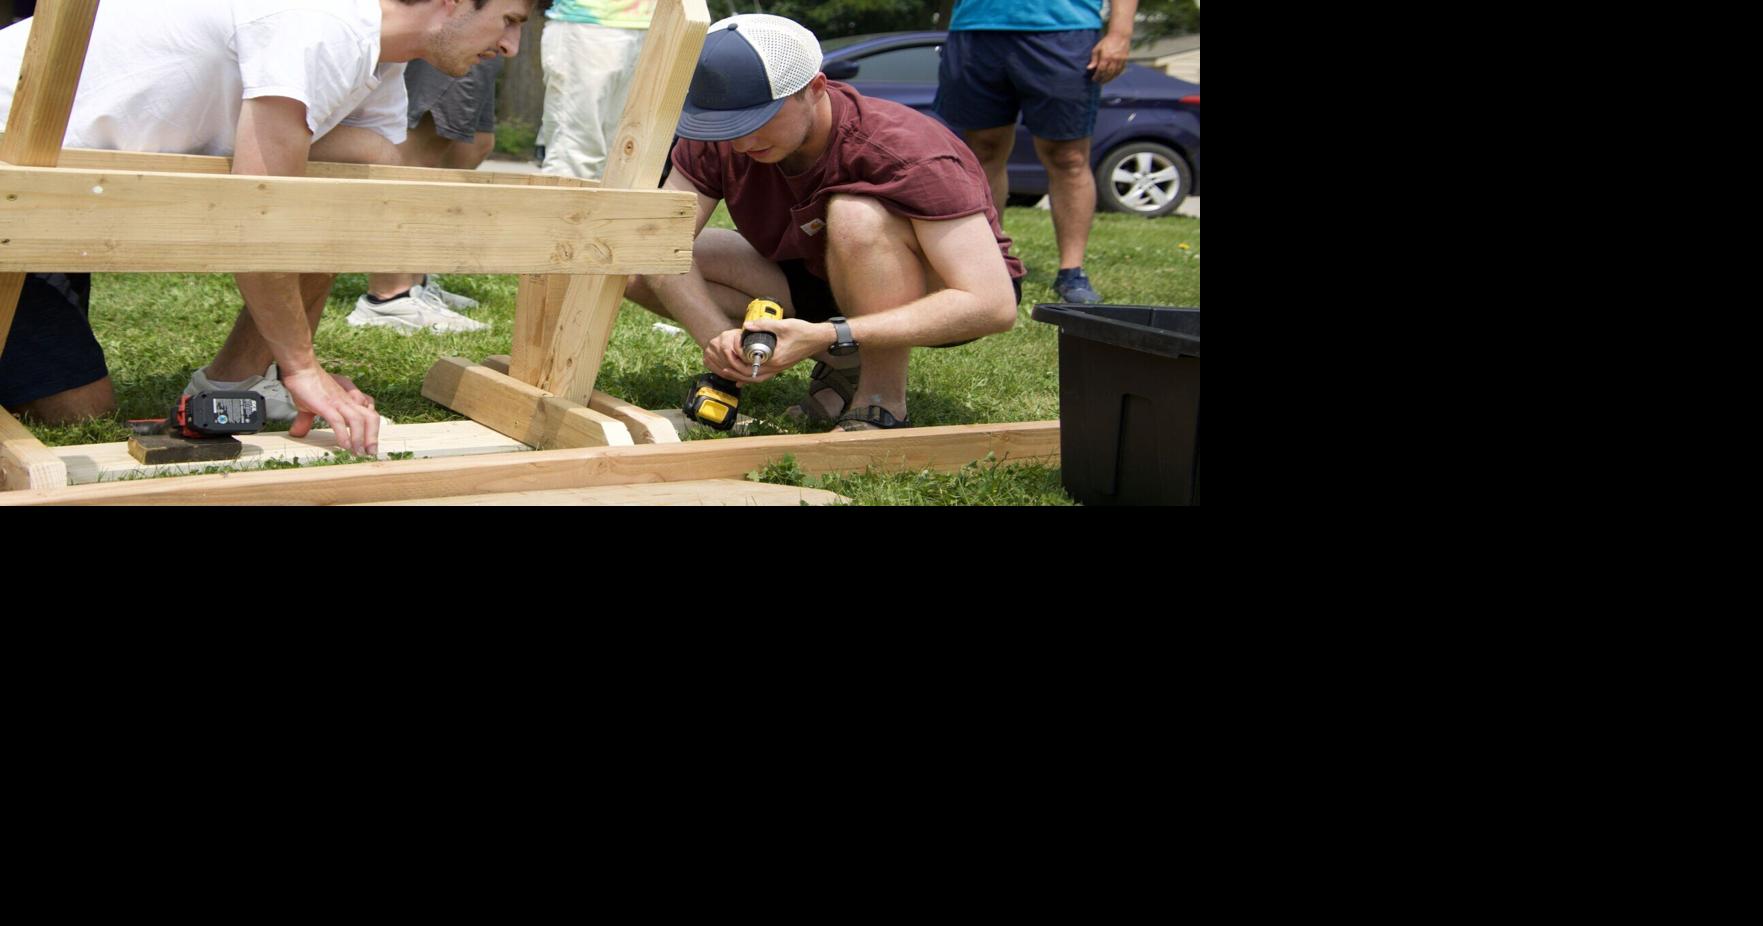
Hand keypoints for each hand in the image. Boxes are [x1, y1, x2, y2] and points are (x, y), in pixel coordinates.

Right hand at [283, 366, 379, 455]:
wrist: (300, 369)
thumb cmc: (307, 385)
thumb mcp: (310, 406)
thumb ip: (307, 421)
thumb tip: (297, 433)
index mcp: (348, 401)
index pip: (370, 414)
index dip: (373, 429)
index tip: (370, 444)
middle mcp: (348, 401)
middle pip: (371, 418)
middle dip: (373, 437)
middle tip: (370, 453)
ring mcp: (338, 403)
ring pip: (359, 421)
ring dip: (361, 439)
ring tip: (358, 453)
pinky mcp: (326, 405)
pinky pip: (339, 421)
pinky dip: (344, 435)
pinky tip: (345, 446)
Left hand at [703, 318, 832, 383]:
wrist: (818, 338)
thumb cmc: (803, 332)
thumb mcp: (783, 325)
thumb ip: (764, 325)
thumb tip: (746, 326)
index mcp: (775, 359)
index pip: (752, 363)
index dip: (739, 357)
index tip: (733, 347)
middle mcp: (776, 367)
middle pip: (752, 376)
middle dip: (736, 372)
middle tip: (724, 366)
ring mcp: (779, 369)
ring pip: (757, 379)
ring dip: (742, 377)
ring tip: (730, 373)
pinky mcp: (780, 367)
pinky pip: (764, 376)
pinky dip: (752, 377)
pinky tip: (744, 378)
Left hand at [1088, 33, 1129, 83]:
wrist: (1120, 35)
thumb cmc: (1106, 42)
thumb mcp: (1097, 48)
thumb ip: (1094, 59)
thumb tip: (1089, 68)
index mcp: (1106, 56)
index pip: (1101, 70)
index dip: (1097, 76)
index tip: (1094, 79)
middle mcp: (1114, 60)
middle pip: (1107, 73)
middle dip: (1102, 79)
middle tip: (1098, 82)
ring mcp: (1120, 61)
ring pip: (1114, 73)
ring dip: (1109, 79)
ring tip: (1104, 81)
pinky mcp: (1125, 60)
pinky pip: (1120, 71)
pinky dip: (1115, 75)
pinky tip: (1111, 77)